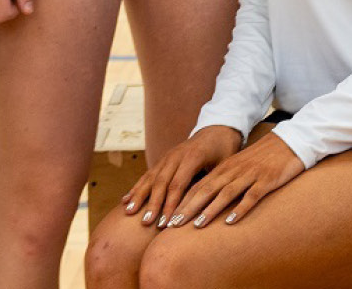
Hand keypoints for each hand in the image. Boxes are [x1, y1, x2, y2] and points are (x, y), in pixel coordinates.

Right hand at [123, 125, 240, 226]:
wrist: (218, 128)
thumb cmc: (224, 150)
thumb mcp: (225, 163)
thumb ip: (214, 182)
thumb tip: (208, 209)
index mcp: (193, 156)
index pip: (179, 184)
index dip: (171, 204)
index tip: (165, 223)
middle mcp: (177, 155)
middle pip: (162, 182)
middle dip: (153, 203)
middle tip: (145, 223)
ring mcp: (168, 156)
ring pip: (151, 177)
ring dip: (139, 196)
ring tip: (128, 213)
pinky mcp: (163, 159)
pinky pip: (148, 174)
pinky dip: (136, 187)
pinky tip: (125, 200)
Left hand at [165, 129, 303, 227]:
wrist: (292, 140)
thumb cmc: (265, 156)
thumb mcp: (241, 164)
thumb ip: (225, 177)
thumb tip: (205, 198)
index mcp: (227, 166)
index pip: (200, 185)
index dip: (183, 201)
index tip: (168, 219)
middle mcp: (236, 170)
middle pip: (208, 190)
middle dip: (189, 208)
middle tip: (173, 225)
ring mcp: (252, 174)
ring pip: (226, 193)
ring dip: (211, 209)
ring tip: (197, 225)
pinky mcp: (267, 180)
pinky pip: (251, 195)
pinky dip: (240, 208)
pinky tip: (230, 221)